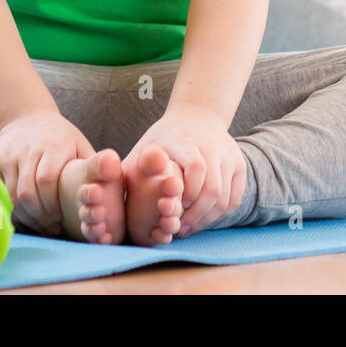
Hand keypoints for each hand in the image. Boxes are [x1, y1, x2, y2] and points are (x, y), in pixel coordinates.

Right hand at [0, 109, 94, 234]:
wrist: (26, 117)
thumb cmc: (60, 138)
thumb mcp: (80, 144)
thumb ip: (94, 165)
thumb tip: (113, 179)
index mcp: (53, 145)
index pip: (46, 180)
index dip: (53, 205)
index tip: (62, 218)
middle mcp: (28, 148)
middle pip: (27, 192)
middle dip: (40, 216)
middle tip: (52, 227)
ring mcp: (9, 154)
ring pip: (12, 195)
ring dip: (27, 216)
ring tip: (41, 224)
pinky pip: (0, 192)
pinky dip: (12, 207)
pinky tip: (25, 214)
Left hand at [125, 102, 243, 237]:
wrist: (196, 117)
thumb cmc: (161, 142)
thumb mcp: (142, 151)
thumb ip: (129, 171)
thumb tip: (106, 194)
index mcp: (185, 141)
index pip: (196, 169)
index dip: (185, 195)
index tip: (170, 211)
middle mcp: (212, 147)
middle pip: (212, 189)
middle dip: (195, 215)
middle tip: (179, 229)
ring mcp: (229, 156)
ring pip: (224, 198)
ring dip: (206, 218)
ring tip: (188, 227)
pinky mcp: (239, 166)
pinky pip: (234, 199)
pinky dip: (219, 214)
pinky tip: (202, 219)